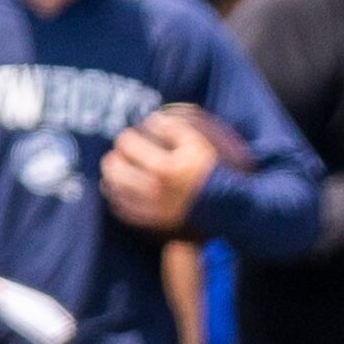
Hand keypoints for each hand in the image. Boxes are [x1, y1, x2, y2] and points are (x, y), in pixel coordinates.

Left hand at [99, 108, 222, 233]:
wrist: (230, 208)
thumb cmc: (214, 173)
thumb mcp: (199, 144)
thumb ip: (174, 128)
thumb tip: (151, 121)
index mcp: (163, 168)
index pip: (126, 143)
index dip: (128, 137)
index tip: (135, 137)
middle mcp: (153, 190)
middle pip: (113, 168)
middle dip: (116, 157)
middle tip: (124, 155)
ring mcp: (152, 208)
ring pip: (114, 190)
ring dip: (113, 178)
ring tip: (122, 172)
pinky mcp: (153, 222)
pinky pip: (123, 211)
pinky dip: (119, 199)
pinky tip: (125, 192)